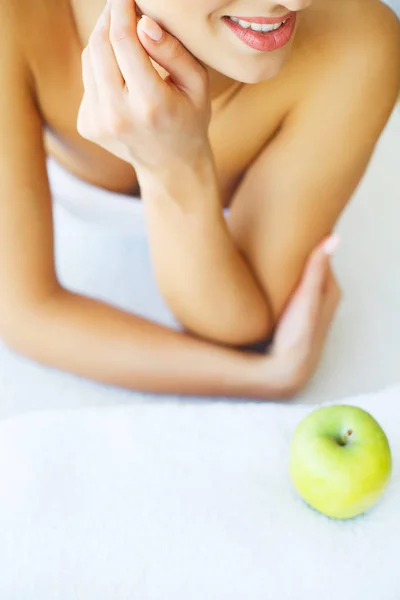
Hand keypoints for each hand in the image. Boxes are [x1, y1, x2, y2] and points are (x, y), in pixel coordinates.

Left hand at [77, 0, 211, 179]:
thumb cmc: (189, 118)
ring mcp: (99, 123)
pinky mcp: (87, 125)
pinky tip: (122, 77)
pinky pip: (88, 80)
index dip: (121, 10)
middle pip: (99, 46)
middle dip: (109, 18)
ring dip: (104, 40)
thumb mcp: (197, 84)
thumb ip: (173, 51)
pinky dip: (102, 68)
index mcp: (150, 104)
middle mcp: (118, 116)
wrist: (171, 165)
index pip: (122, 41)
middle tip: (123, 6)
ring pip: (90, 60)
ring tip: (125, 38)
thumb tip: (143, 22)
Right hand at [262, 234, 341, 396]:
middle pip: (312, 266)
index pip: (322, 254)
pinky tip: (270, 276)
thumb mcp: (306, 296)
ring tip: (274, 248)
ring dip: (291, 266)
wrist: (287, 368)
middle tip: (282, 230)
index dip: (311, 238)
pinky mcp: (297, 315)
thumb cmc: (299, 333)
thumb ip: (316, 267)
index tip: (297, 220)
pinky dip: (285, 280)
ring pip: (301, 278)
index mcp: (330, 288)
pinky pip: (292, 289)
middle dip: (301, 250)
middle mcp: (323, 297)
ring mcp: (309, 307)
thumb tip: (334, 237)